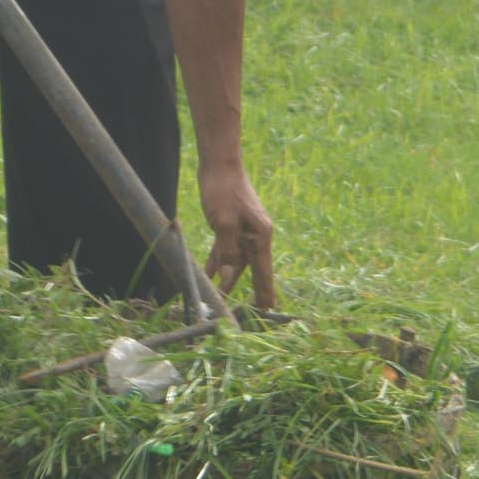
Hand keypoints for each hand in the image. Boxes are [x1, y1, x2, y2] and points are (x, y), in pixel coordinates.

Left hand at [197, 157, 277, 311]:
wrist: (219, 165)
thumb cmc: (223, 192)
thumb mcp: (223, 223)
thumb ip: (227, 251)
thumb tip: (226, 277)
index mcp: (261, 235)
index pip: (264, 270)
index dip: (265, 291)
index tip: (269, 311)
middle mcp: (256, 235)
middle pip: (252, 268)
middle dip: (250, 289)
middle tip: (251, 312)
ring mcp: (244, 231)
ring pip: (237, 260)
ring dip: (229, 277)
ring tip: (223, 298)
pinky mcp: (231, 226)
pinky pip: (225, 249)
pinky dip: (218, 261)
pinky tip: (209, 275)